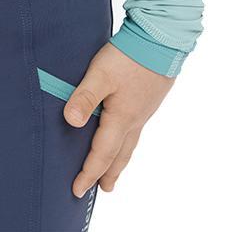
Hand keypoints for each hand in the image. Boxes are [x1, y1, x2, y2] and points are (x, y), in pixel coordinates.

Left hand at [64, 41, 175, 195]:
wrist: (161, 41)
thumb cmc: (130, 57)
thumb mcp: (101, 74)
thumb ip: (85, 97)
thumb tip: (70, 122)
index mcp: (121, 119)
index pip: (102, 153)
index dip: (89, 172)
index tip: (77, 189)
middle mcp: (134, 120)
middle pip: (120, 155)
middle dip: (109, 173)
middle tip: (103, 190)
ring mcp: (143, 110)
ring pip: (130, 143)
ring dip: (120, 160)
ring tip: (115, 171)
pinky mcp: (148, 99)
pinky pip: (136, 130)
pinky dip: (128, 141)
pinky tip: (126, 132)